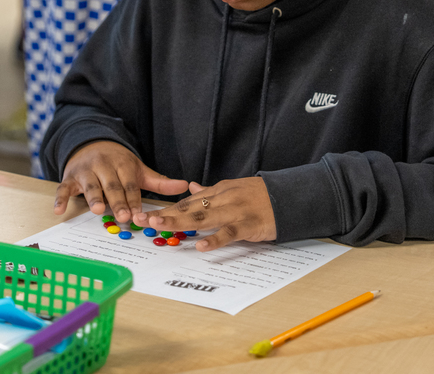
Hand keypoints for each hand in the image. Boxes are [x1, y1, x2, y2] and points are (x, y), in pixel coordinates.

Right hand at [55, 140, 188, 222]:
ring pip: (90, 185)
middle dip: (118, 202)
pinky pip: (64, 188)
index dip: (135, 200)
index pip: (130, 185)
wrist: (91, 143)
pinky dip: (60, 199)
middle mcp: (104, 166)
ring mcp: (86, 171)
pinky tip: (58, 211)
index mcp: (123, 165)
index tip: (141, 216)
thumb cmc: (118, 163)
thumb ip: (159, 181)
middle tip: (124, 217)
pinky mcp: (70, 177)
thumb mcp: (138, 169)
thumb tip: (185, 185)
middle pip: (112, 186)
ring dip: (94, 197)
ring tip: (97, 210)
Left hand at [146, 178, 276, 252]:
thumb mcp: (234, 189)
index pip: (188, 201)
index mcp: (219, 191)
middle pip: (190, 208)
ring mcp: (235, 211)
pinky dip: (214, 240)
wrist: (289, 197)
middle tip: (144, 220)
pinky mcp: (248, 225)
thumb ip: (211, 191)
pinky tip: (201, 246)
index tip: (147, 215)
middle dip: (166, 214)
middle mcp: (223, 198)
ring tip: (162, 227)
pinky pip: (229, 233)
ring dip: (181, 222)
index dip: (167, 209)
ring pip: (204, 218)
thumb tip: (191, 187)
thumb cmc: (260, 196)